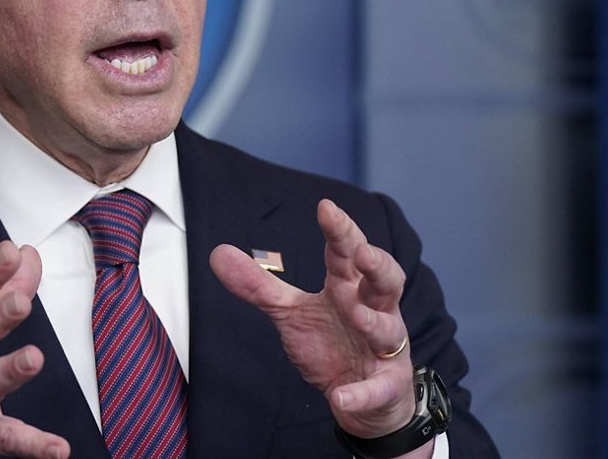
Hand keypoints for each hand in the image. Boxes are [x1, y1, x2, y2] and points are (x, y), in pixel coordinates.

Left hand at [209, 199, 418, 439]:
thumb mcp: (291, 313)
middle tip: (361, 253)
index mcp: (348, 289)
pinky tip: (341, 397)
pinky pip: (378, 388)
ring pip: (389, 329)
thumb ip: (259, 286)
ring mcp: (384, 348)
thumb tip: (217, 252)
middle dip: (378, 265)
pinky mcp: (385, 385)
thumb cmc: (333, 343)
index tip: (326, 207)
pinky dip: (361, 393)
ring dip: (374, 321)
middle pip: (386, 281)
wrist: (363, 399)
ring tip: (357, 315)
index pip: (347, 254)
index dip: (340, 231)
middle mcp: (372, 311)